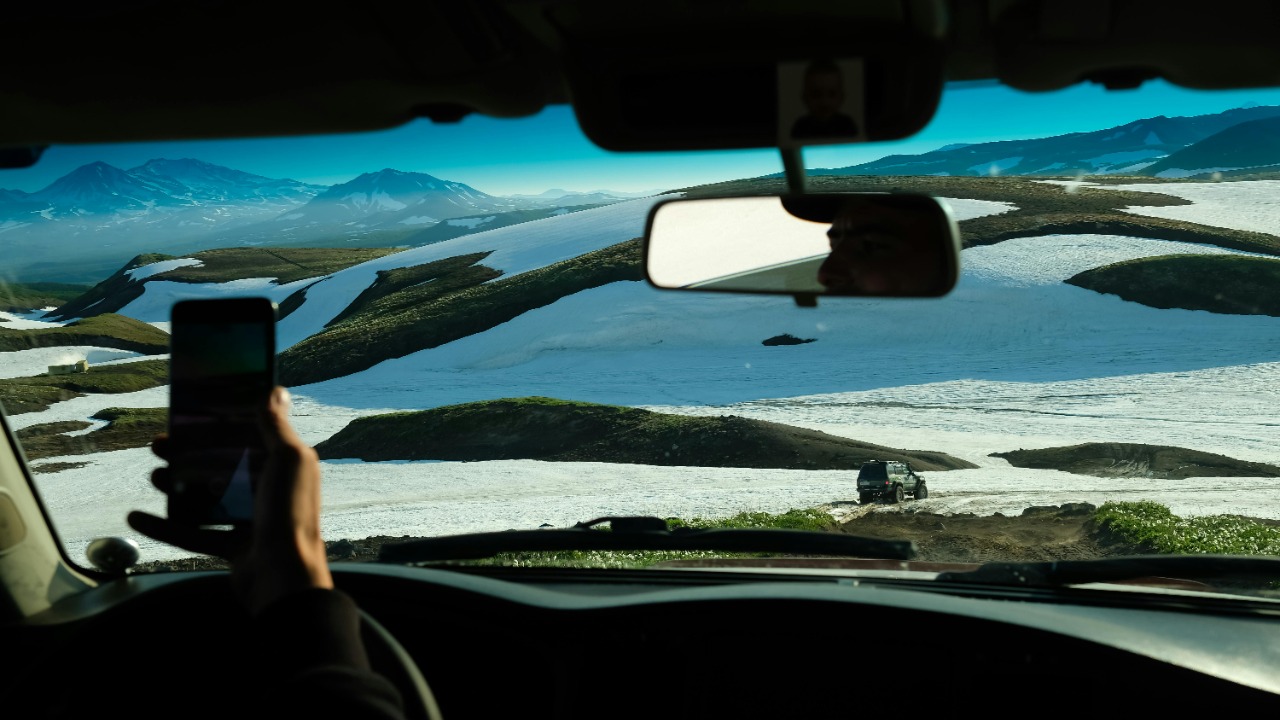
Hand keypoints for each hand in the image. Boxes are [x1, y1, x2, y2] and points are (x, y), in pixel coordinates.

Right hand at [129, 386, 332, 615]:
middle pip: (221, 465)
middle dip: (189, 453)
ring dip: (176, 485)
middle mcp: (267, 490)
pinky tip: (135, 516)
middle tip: (160, 444)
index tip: (190, 412)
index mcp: (282, 467)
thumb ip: (277, 428)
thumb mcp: (290, 462)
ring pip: (204, 497)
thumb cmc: (292, 515)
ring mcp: (248, 519)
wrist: (284, 578)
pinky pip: (191, 533)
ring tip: (154, 475)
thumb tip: (273, 390)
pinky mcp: (230, 546)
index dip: (220, 425)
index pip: (247, 437)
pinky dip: (163, 526)